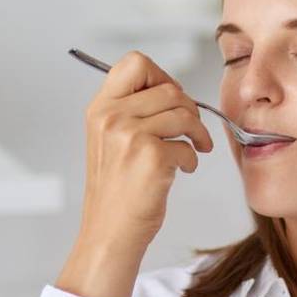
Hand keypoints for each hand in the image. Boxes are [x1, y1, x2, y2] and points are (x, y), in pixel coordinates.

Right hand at [56, 51, 213, 296]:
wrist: (109, 233)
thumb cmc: (116, 192)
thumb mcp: (110, 141)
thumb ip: (131, 111)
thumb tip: (172, 92)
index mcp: (100, 109)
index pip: (135, 63)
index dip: (161, 75)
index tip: (171, 98)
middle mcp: (111, 117)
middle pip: (170, 89)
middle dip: (190, 109)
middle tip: (192, 130)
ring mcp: (129, 136)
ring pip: (184, 114)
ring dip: (197, 134)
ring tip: (193, 150)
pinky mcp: (151, 157)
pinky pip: (187, 145)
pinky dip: (192, 159)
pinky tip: (182, 170)